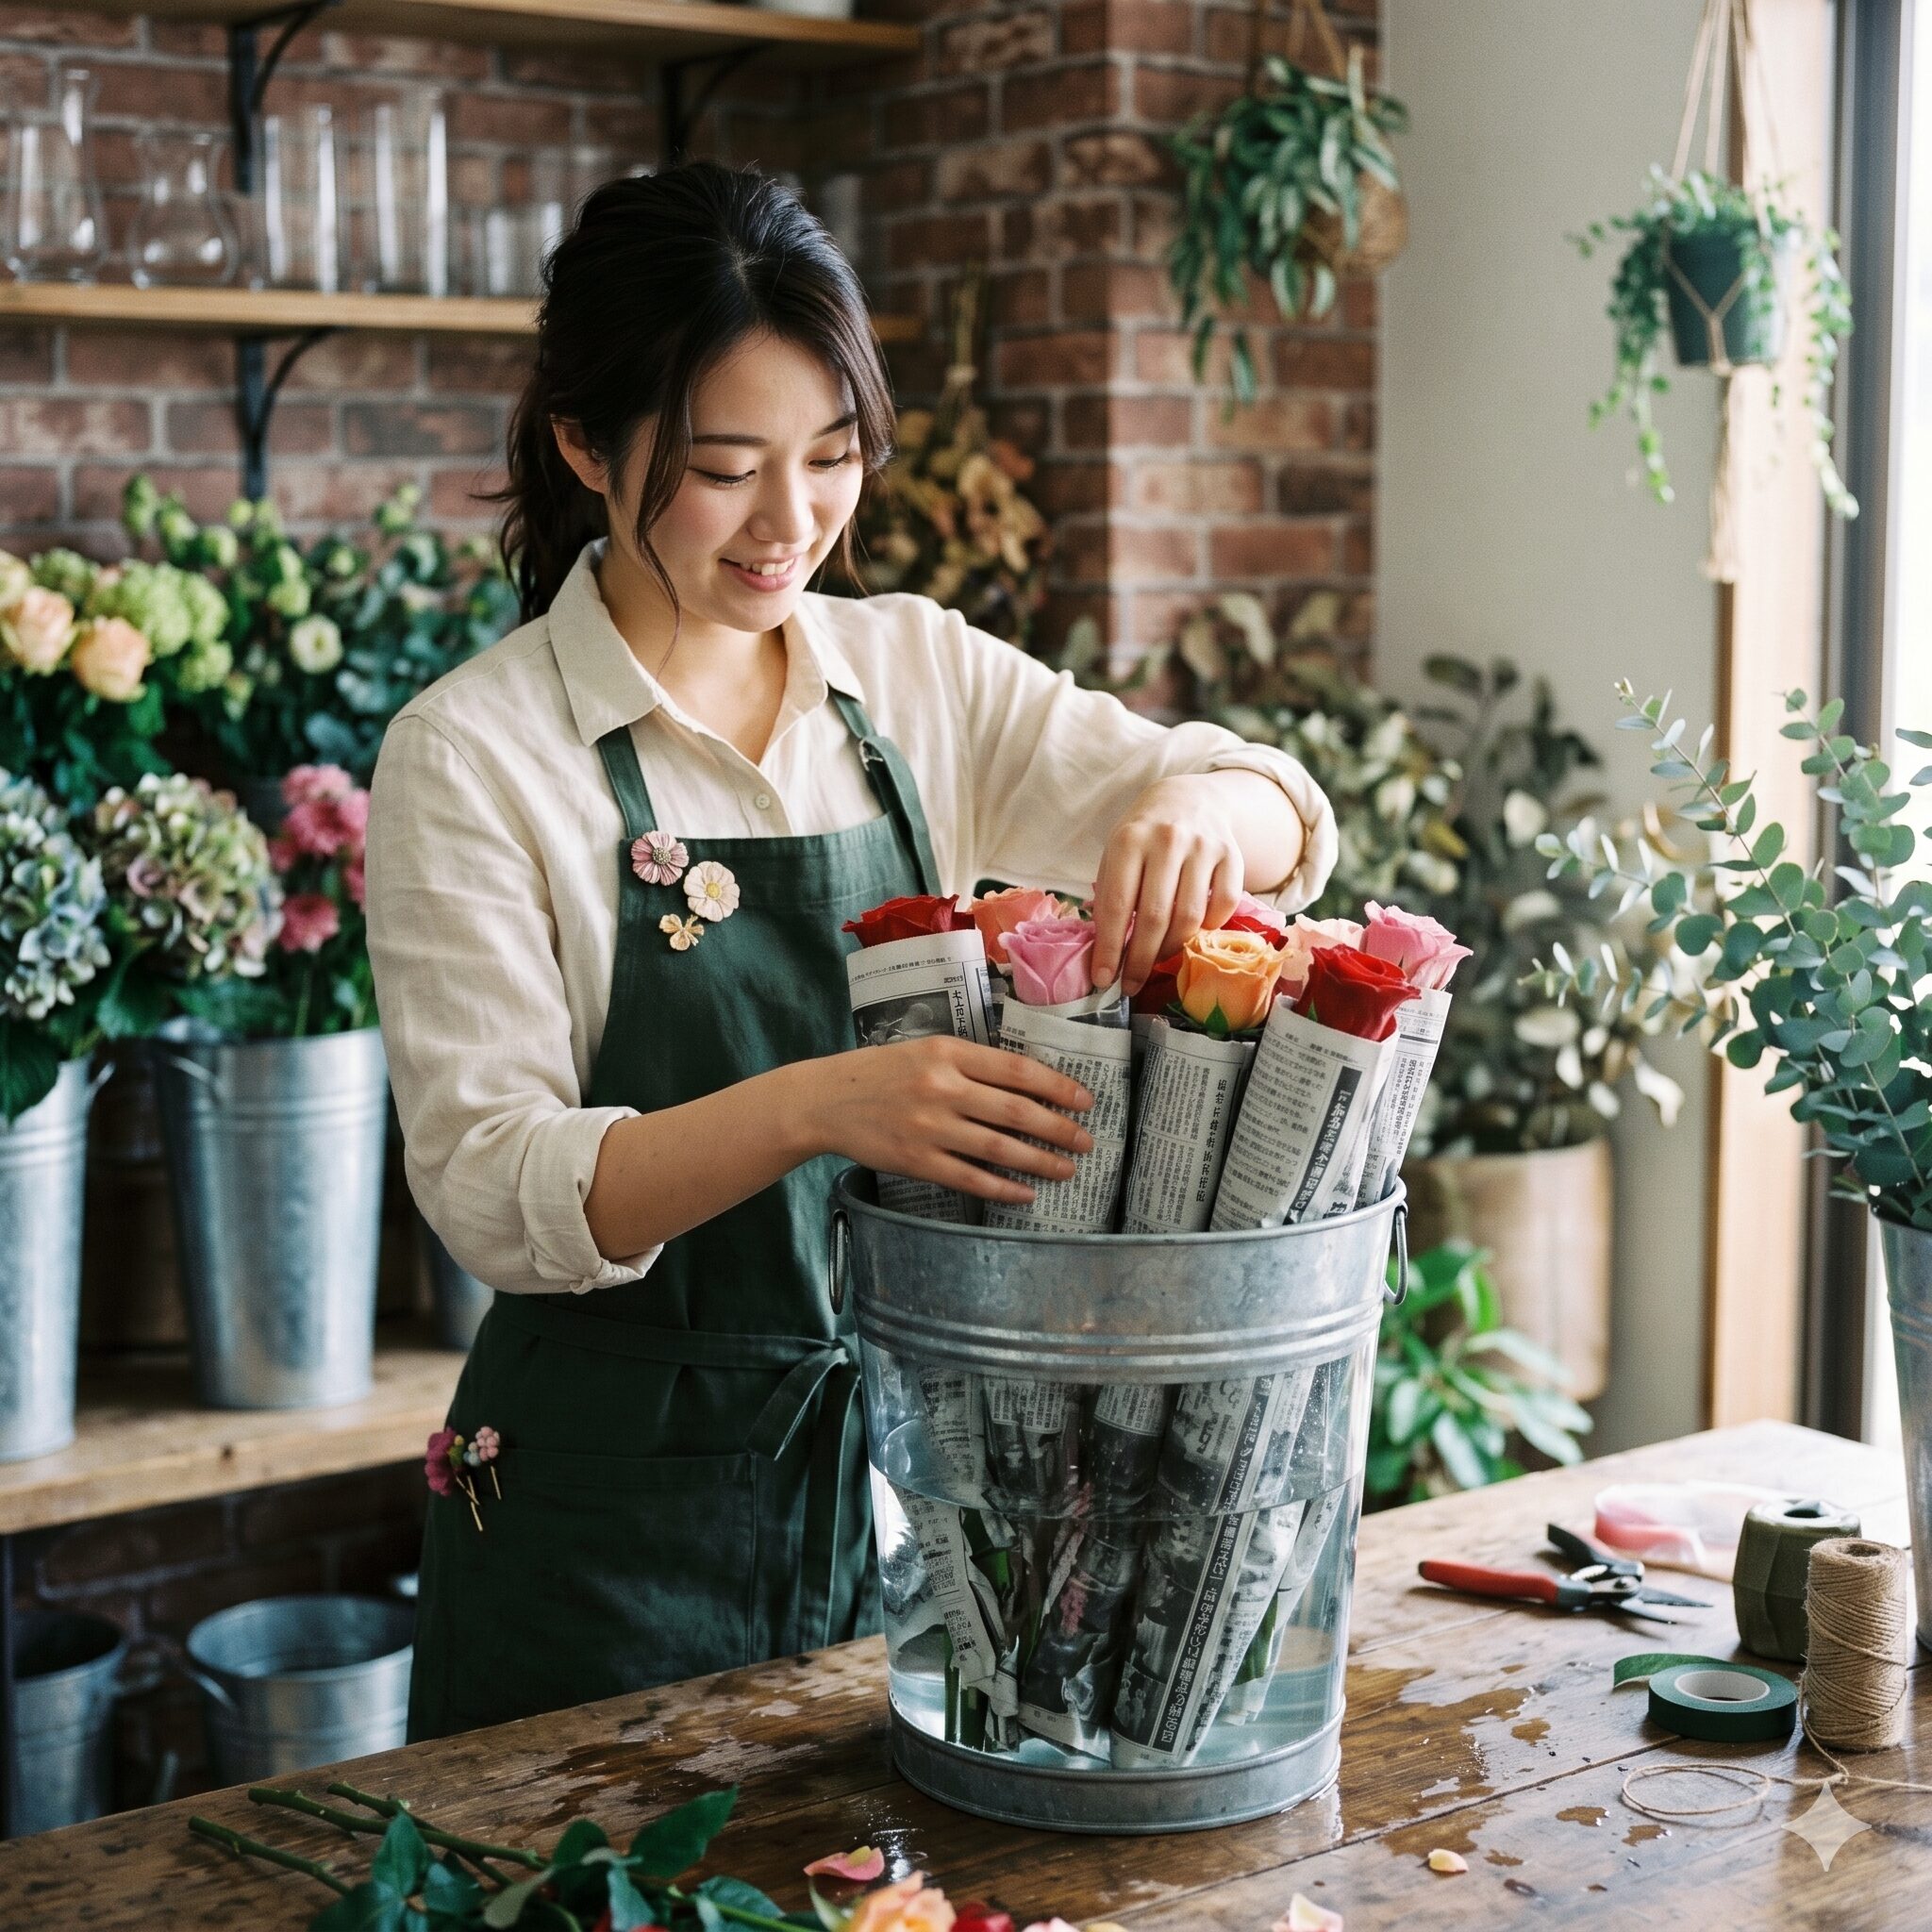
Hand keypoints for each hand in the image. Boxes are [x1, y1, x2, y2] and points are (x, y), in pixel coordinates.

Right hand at [796, 1037, 1094, 1204]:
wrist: (827, 1100)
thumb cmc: (882, 1072)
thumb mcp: (927, 1051)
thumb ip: (971, 1064)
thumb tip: (1029, 1085)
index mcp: (949, 1053)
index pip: (1017, 1070)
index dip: (1057, 1087)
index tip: (1085, 1101)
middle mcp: (942, 1088)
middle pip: (1017, 1111)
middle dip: (1059, 1129)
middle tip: (1086, 1141)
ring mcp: (930, 1127)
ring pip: (1000, 1148)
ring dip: (1040, 1162)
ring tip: (1066, 1170)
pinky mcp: (917, 1161)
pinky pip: (971, 1178)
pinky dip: (1003, 1187)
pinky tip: (1026, 1193)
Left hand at [1091, 775, 1245, 994]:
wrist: (1189, 800)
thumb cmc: (1144, 838)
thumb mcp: (1117, 856)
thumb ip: (1112, 897)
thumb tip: (1106, 955)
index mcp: (1129, 841)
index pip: (1118, 905)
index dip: (1110, 948)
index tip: (1104, 978)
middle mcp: (1167, 841)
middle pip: (1155, 917)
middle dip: (1140, 960)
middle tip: (1130, 984)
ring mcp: (1203, 847)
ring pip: (1190, 916)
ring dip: (1171, 949)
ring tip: (1157, 958)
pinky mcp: (1231, 855)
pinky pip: (1222, 906)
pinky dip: (1208, 927)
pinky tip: (1192, 931)